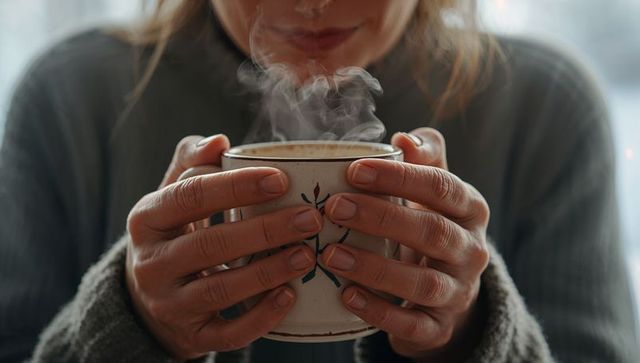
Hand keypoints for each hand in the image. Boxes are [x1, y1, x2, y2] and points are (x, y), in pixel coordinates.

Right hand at [125, 135, 321, 358]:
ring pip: (220, 290)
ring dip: (267, 272)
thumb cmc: (173, 234)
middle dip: (264, 231)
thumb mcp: (171, 197)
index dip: (235, 186)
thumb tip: (218, 140)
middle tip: (309, 218)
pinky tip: (290, 298)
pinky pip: (226, 334)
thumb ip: (191, 164)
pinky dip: (260, 318)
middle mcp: (152, 263)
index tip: (280, 179)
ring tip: (306, 255)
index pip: (190, 196)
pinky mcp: (189, 336)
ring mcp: (169, 304)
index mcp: (147, 218)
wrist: (148, 298)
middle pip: (210, 245)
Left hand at [320, 128, 489, 360]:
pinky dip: (379, 311)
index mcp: (470, 209)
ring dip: (375, 268)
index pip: (441, 186)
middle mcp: (472, 250)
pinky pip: (413, 324)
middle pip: (432, 232)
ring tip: (331, 254)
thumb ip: (424, 160)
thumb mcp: (434, 191)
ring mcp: (458, 292)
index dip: (399, 177)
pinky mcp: (439, 327)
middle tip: (334, 208)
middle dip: (381, 218)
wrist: (449, 290)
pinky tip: (346, 296)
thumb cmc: (431, 225)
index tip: (355, 170)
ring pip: (423, 282)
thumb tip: (404, 137)